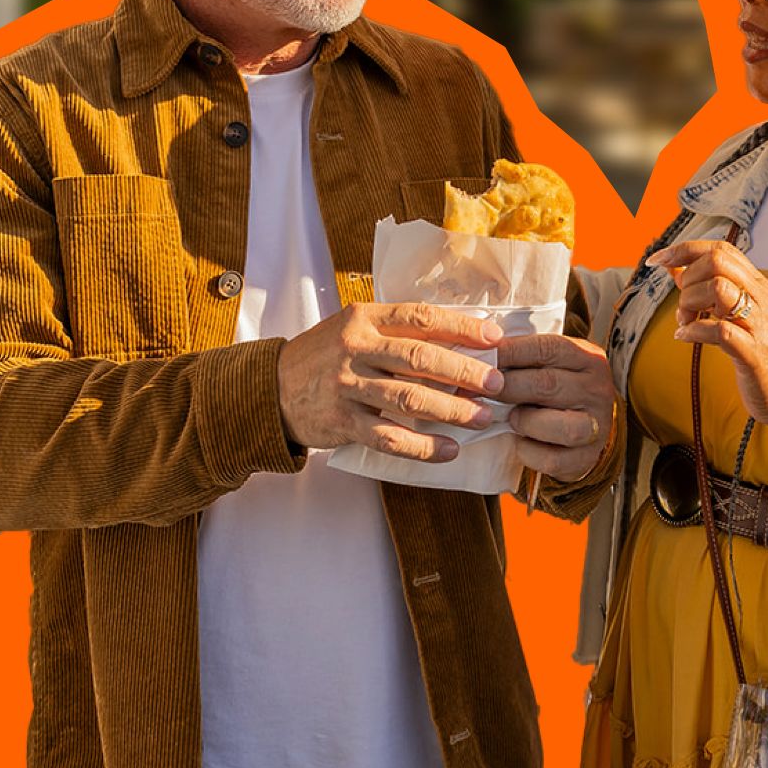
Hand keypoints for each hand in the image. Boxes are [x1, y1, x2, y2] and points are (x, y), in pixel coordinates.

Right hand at [278, 302, 505, 461]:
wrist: (269, 389)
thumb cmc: (324, 356)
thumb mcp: (353, 329)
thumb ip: (396, 332)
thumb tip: (458, 341)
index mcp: (363, 318)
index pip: (421, 317)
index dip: (462, 328)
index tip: (495, 339)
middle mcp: (355, 348)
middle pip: (420, 358)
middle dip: (465, 372)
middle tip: (497, 384)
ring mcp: (347, 386)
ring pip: (409, 398)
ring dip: (452, 410)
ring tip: (482, 418)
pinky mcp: (342, 422)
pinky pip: (389, 437)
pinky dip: (422, 446)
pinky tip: (448, 450)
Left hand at [494, 328, 617, 480]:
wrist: (586, 428)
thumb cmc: (557, 390)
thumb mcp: (551, 364)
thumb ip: (524, 357)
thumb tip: (479, 351)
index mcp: (589, 358)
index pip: (547, 348)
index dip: (512, 351)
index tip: (484, 354)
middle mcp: (598, 391)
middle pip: (549, 384)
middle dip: (510, 387)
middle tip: (485, 390)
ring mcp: (597, 427)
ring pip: (561, 426)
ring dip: (526, 421)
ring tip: (512, 418)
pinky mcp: (586, 457)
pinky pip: (553, 459)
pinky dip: (529, 452)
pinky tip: (520, 442)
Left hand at [658, 239, 767, 435]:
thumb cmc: (763, 352)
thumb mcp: (738, 314)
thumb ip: (710, 289)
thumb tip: (675, 269)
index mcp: (757, 285)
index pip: (721, 249)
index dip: (684, 250)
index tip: (659, 260)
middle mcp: (762, 298)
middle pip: (717, 261)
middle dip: (688, 278)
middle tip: (683, 306)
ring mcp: (760, 325)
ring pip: (719, 289)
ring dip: (690, 302)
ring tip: (685, 321)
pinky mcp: (755, 354)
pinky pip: (720, 331)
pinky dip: (695, 331)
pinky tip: (685, 337)